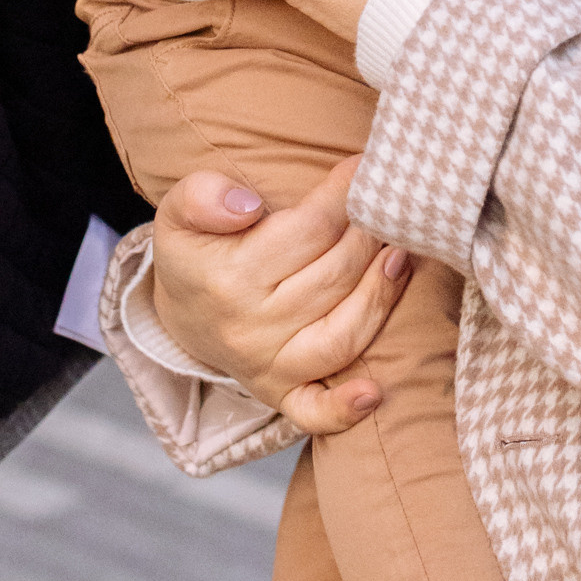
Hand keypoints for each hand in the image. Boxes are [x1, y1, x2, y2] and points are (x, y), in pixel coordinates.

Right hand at [151, 161, 412, 433]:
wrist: (182, 312)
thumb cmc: (198, 251)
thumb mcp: (179, 211)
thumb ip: (202, 195)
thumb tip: (246, 205)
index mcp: (228, 278)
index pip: (307, 230)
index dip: (343, 195)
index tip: (363, 169)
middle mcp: (249, 328)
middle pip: (333, 277)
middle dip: (370, 236)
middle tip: (389, 208)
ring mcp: (267, 367)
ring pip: (341, 334)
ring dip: (380, 295)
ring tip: (401, 257)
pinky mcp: (280, 395)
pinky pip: (314, 411)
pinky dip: (344, 409)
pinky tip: (374, 393)